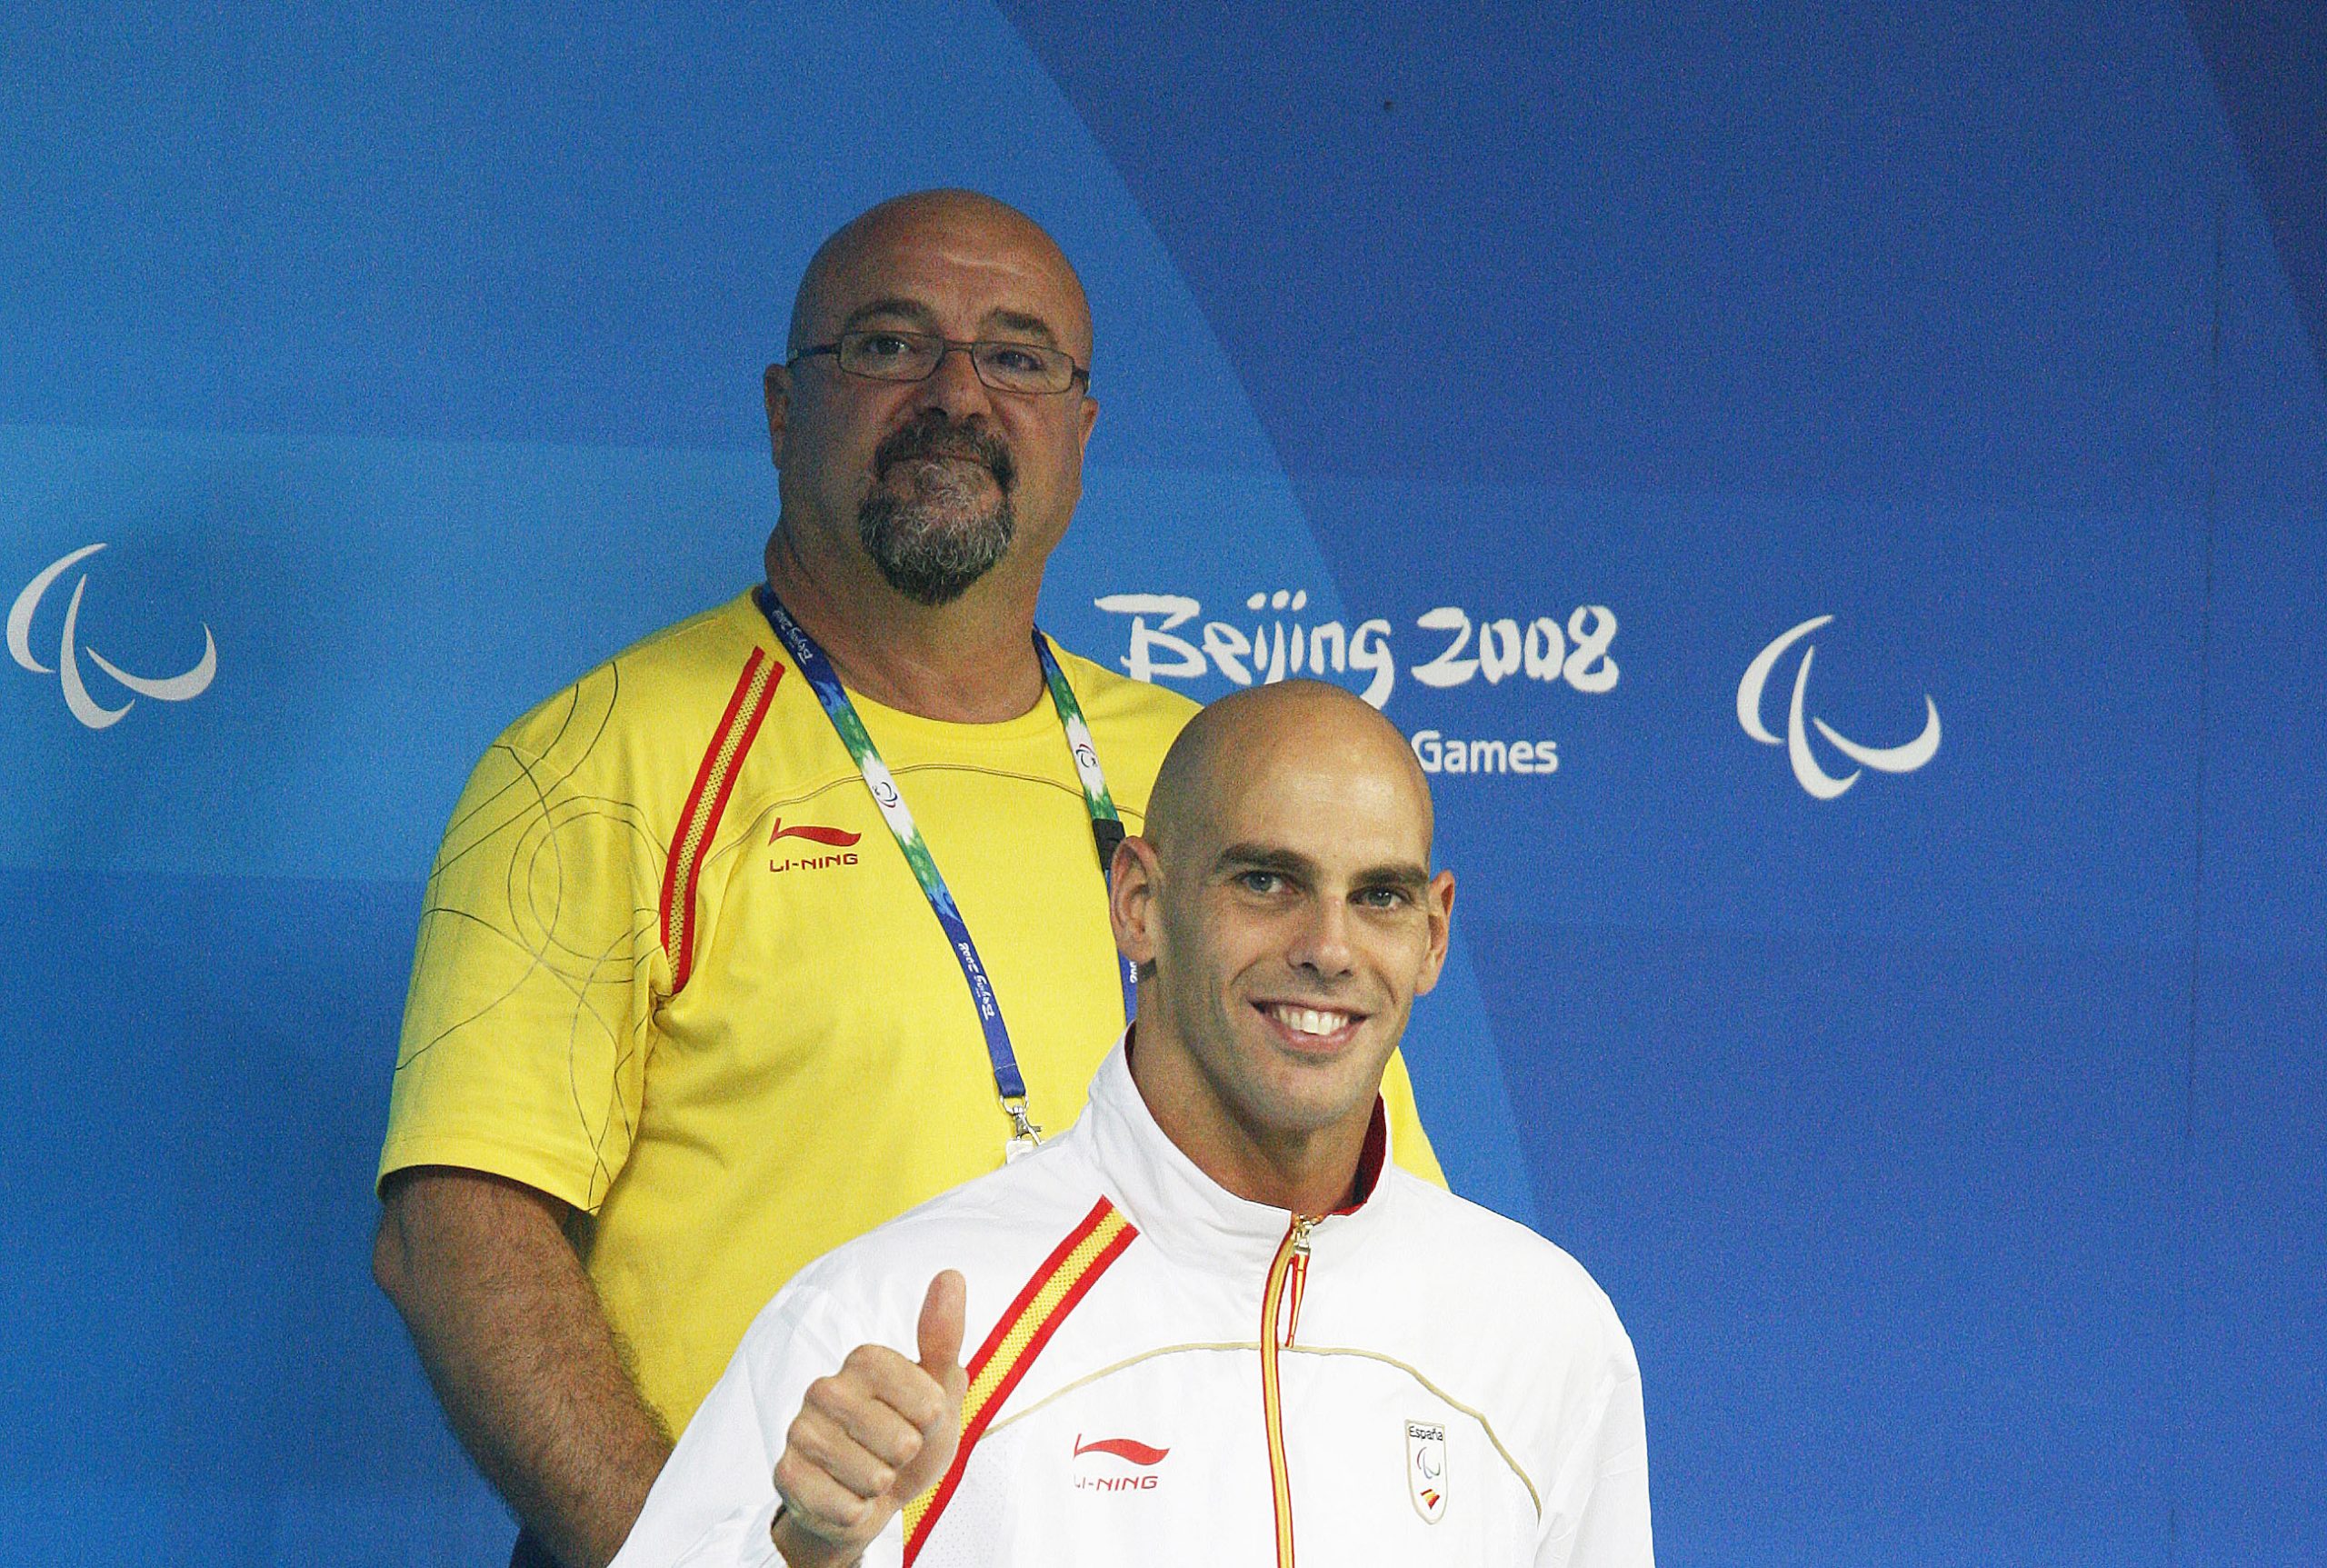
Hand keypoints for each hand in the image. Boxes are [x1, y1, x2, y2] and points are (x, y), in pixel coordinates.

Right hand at [769, 1271, 967, 1567]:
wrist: (869, 1497)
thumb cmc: (909, 1436)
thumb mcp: (941, 1392)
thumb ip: (944, 1337)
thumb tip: (950, 1275)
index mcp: (865, 1359)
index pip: (929, 1402)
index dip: (933, 1424)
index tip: (920, 1420)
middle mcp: (825, 1387)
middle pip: (902, 1443)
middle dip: (907, 1459)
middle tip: (892, 1452)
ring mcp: (801, 1430)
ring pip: (873, 1477)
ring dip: (880, 1487)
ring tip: (868, 1473)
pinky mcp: (786, 1474)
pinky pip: (845, 1507)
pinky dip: (856, 1512)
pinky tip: (845, 1495)